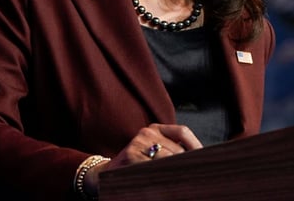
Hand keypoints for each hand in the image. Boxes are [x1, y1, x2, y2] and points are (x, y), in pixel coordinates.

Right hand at [83, 123, 201, 195]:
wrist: (108, 175)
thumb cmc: (137, 166)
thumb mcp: (154, 152)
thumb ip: (173, 151)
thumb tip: (200, 160)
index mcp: (156, 129)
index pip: (183, 132)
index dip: (196, 147)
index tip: (206, 162)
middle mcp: (147, 132)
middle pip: (178, 149)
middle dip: (188, 166)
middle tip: (196, 179)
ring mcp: (138, 143)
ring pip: (169, 161)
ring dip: (177, 175)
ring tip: (180, 184)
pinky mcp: (131, 156)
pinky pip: (154, 169)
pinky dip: (163, 180)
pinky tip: (165, 186)